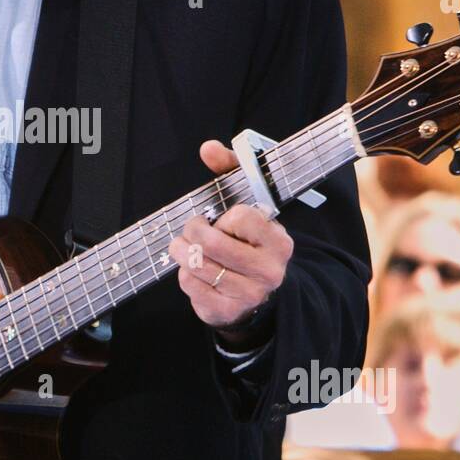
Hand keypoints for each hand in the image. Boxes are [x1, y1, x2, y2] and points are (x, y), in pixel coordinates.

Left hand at [169, 139, 292, 334]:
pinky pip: (191, 286)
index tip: (223, 221)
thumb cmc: (246, 243)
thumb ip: (230, 172)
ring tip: (184, 248)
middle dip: (191, 232)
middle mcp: (269, 270)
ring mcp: (250, 294)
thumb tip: (208, 148)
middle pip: (212, 243)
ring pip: (197, 265)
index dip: (224, 217)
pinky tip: (194, 271)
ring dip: (182, 253)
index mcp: (278, 241)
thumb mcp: (245, 205)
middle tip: (190, 230)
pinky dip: (185, 275)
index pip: (241, 217)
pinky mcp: (227, 311)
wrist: (256, 296)